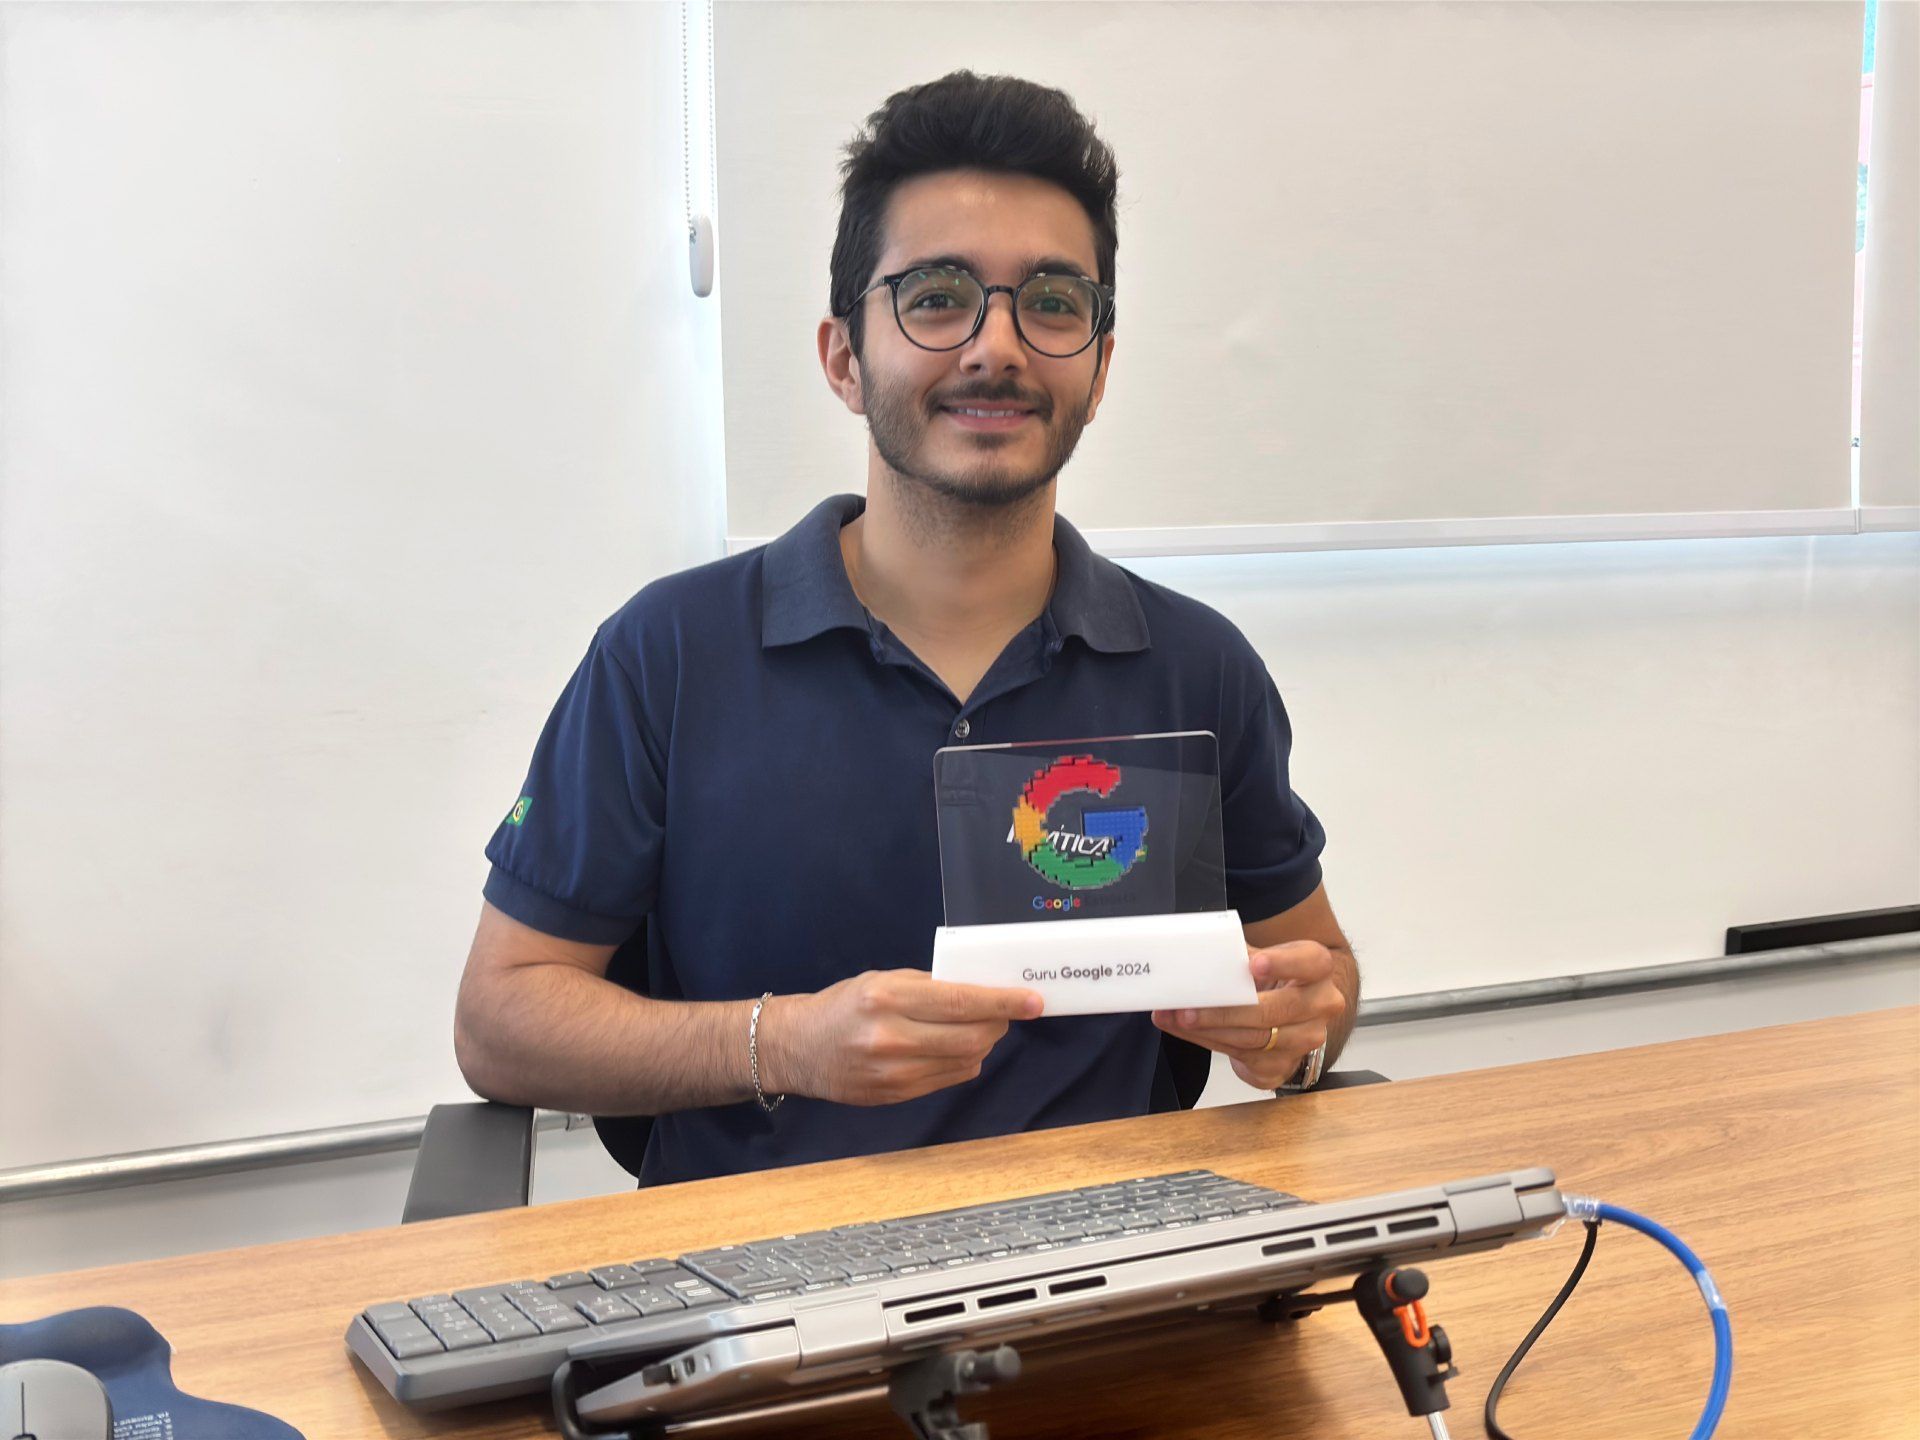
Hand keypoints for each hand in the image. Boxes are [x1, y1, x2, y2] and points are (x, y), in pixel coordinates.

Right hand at [761, 969, 1043, 1105]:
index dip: (1002, 1003)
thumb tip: (981, 990)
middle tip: (1007, 1011)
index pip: (960, 1002)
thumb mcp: (882, 980)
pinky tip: (956, 1048)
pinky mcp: (896, 1095)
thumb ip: (929, 986)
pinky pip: (949, 1078)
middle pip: (971, 1037)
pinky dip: (964, 1062)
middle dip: (999, 1023)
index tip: (1033, 1001)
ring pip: (965, 1061)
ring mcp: (894, 1072)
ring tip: (981, 1027)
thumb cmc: (844, 1005)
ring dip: (984, 1043)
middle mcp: (891, 1037)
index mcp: (887, 999)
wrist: (799, 1048)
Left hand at [1151, 942, 1346, 1090]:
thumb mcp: (1260, 958)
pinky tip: (1186, 1032)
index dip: (1282, 963)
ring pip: (1254, 1039)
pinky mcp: (1284, 1064)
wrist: (1288, 1014)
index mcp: (1316, 969)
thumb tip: (1202, 952)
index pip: (1310, 961)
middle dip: (1225, 1012)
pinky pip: (1243, 1057)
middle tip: (1188, 1009)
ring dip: (1209, 1030)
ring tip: (1176, 1019)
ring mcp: (1305, 1038)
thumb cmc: (1271, 980)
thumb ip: (1238, 954)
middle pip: (1273, 1011)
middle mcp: (1320, 1005)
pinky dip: (1209, 1042)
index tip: (1253, 965)